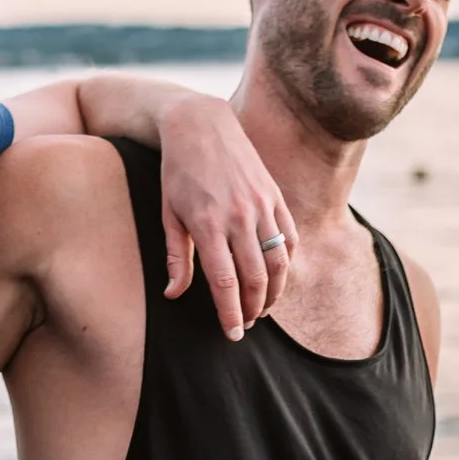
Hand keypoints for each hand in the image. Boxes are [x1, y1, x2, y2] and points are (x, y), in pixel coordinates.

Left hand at [157, 95, 294, 338]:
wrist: (201, 125)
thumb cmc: (177, 173)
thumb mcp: (168, 214)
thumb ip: (175, 258)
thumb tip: (174, 295)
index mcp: (207, 225)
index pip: (224, 283)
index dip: (230, 314)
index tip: (233, 334)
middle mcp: (238, 217)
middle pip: (255, 278)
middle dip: (253, 309)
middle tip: (247, 323)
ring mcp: (261, 205)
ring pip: (279, 262)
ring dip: (274, 292)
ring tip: (263, 306)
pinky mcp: (275, 196)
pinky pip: (290, 238)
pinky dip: (287, 262)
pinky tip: (277, 275)